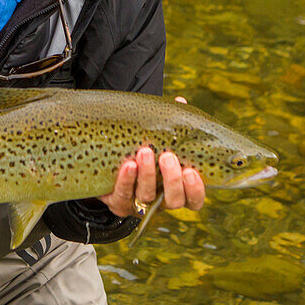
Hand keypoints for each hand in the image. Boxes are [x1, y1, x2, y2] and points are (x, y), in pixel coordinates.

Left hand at [99, 97, 205, 216]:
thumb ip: (171, 124)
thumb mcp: (158, 139)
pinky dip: (126, 180)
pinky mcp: (118, 202)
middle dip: (172, 180)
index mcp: (177, 189)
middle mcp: (161, 201)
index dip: (195, 190)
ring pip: (147, 196)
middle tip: (167, 156)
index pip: (194, 200)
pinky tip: (128, 164)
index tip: (191, 171)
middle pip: (174, 201)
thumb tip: (181, 101)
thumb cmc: (144, 150)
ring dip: (148, 175)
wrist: (109, 164)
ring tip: (145, 152)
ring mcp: (139, 203)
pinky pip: (122, 194)